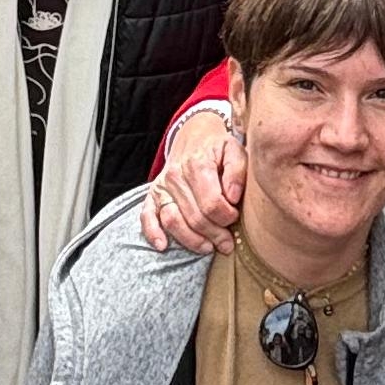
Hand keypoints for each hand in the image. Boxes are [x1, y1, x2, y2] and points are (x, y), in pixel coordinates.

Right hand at [137, 102, 242, 256]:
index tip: (235, 218)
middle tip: (228, 243)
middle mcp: (176, 176)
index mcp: (197, 165)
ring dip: (191, 240)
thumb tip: (233, 197)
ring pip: (173, 221)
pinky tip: (163, 246)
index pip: (212, 204)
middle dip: (214, 235)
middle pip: (195, 217)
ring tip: (208, 248)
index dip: (226, 218)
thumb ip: (237, 172)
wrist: (194, 136)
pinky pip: (147, 216)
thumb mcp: (235, 150)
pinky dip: (153, 233)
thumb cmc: (218, 148)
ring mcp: (162, 187)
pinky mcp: (153, 195)